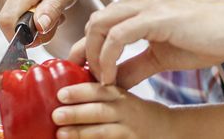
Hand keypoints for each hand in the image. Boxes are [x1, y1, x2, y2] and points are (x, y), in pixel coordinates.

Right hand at [0, 0, 82, 46]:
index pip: (7, 20)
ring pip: (9, 20)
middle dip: (31, 32)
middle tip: (51, 21)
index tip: (36, 39)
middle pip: (10, 24)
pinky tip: (35, 6)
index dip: (18, 38)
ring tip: (45, 10)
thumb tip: (38, 27)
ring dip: (27, 24)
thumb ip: (53, 9)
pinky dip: (21, 16)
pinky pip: (7, 13)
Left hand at [52, 82, 172, 137]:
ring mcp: (129, 132)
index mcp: (120, 96)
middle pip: (99, 112)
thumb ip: (100, 95)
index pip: (99, 91)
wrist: (167, 128)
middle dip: (76, 114)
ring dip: (81, 133)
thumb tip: (62, 95)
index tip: (61, 94)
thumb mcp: (122, 97)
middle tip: (56, 115)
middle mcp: (125, 112)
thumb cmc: (135, 112)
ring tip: (61, 134)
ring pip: (103, 133)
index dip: (79, 92)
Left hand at [73, 0, 223, 86]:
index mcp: (140, 0)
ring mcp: (146, 2)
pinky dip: (108, 57)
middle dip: (85, 51)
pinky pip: (117, 35)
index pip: (102, 21)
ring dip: (94, 56)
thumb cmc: (208, 37)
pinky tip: (112, 77)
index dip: (87, 47)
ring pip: (100, 25)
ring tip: (100, 80)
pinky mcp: (156, 15)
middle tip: (87, 78)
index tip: (83, 72)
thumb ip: (136, 65)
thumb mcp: (163, 55)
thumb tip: (113, 81)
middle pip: (95, 21)